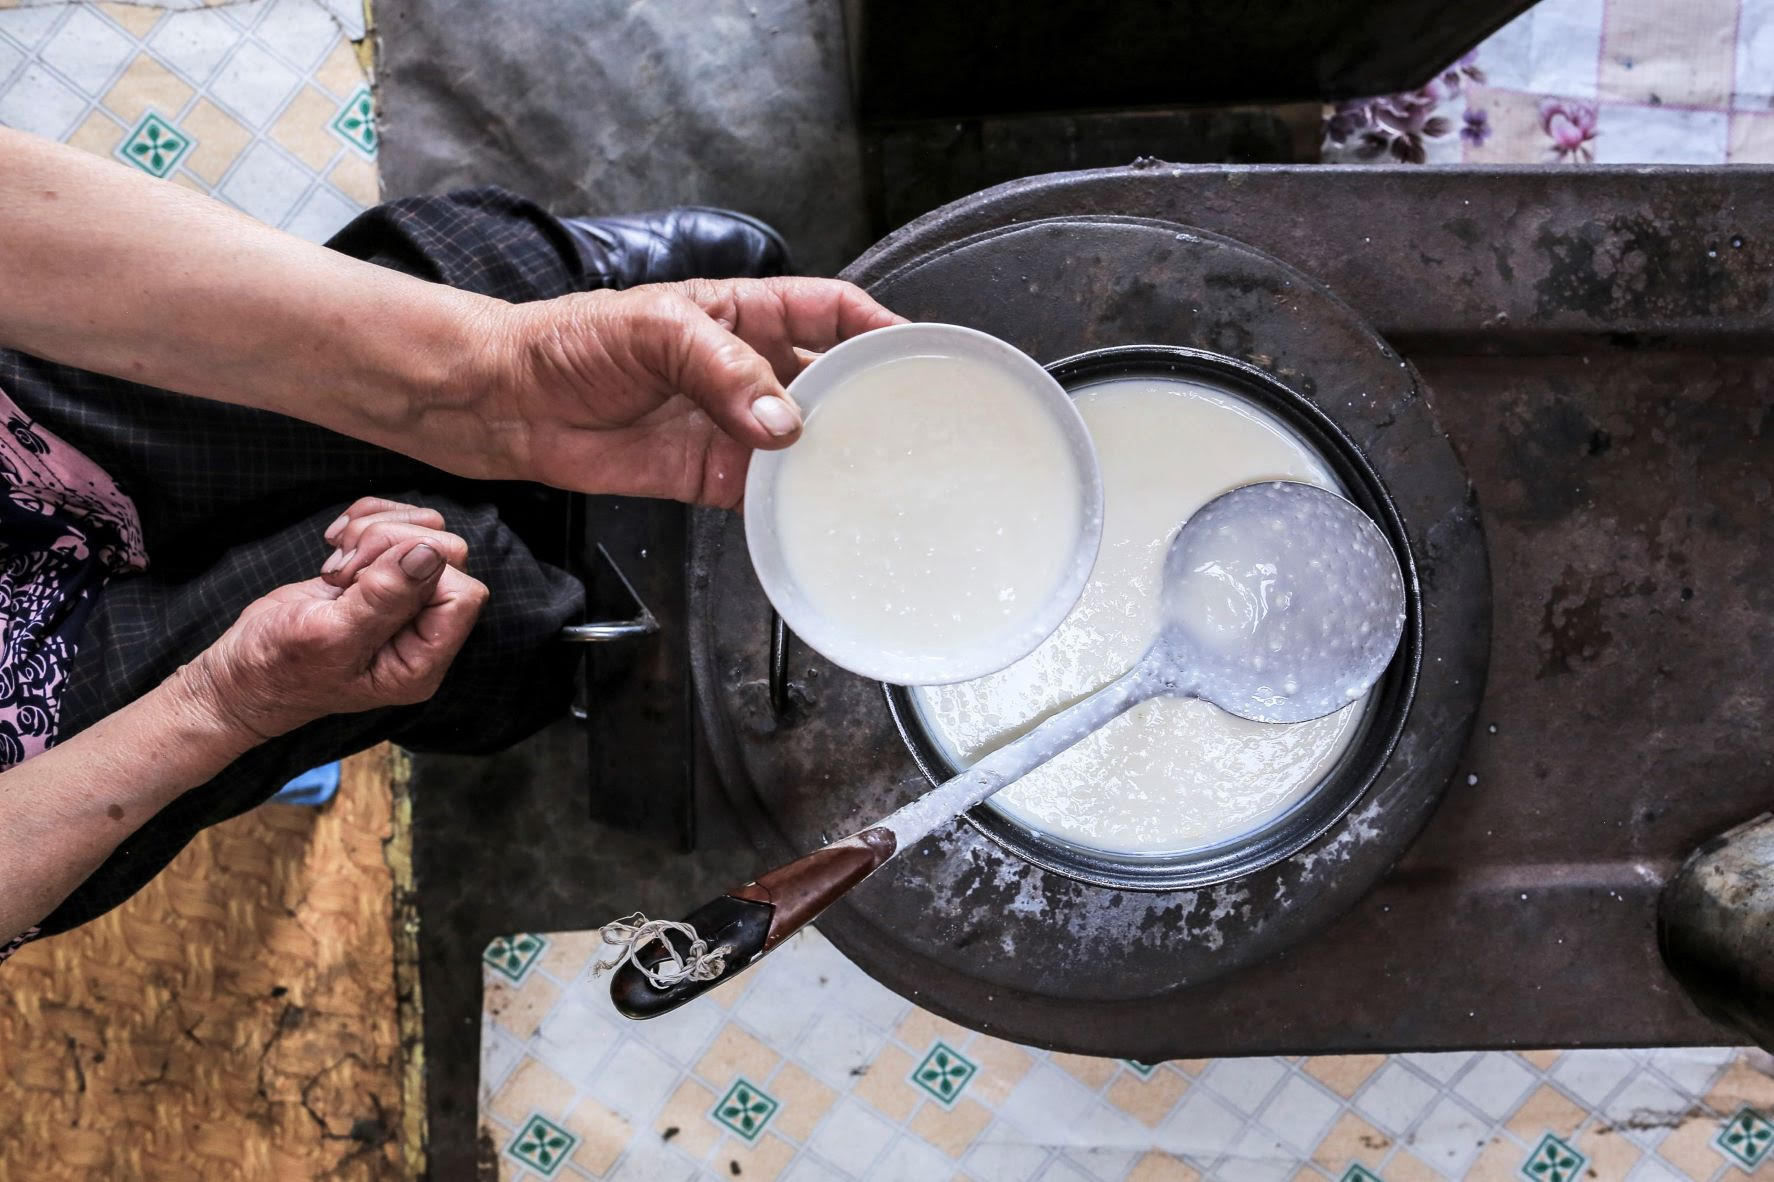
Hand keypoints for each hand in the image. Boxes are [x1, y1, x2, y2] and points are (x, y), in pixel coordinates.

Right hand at [179, 502, 486, 740]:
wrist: (241, 671)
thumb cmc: (279, 669)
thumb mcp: (328, 637)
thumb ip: (383, 598)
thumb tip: (431, 553)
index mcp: (422, 660)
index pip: (463, 594)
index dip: (419, 571)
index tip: (362, 580)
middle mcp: (423, 628)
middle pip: (446, 552)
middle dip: (389, 546)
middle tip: (341, 573)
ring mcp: (405, 598)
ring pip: (423, 530)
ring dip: (372, 532)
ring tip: (335, 566)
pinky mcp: (382, 572)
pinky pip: (396, 522)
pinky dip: (364, 520)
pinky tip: (334, 545)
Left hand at [471, 277, 904, 507]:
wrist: (510, 402)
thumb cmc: (572, 342)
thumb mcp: (654, 330)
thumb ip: (722, 370)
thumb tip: (783, 422)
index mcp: (745, 314)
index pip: (830, 311)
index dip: (876, 327)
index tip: (915, 353)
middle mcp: (750, 370)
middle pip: (831, 384)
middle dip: (869, 404)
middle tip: (910, 431)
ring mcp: (735, 426)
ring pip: (807, 444)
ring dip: (838, 461)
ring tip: (880, 480)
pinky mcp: (712, 475)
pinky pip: (768, 495)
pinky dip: (794, 508)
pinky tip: (820, 515)